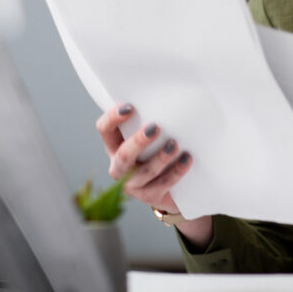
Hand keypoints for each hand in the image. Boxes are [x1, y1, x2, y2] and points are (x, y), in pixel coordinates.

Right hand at [95, 103, 213, 248]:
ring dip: (160, 157)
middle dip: (138, 141)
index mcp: (115, 146)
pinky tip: (187, 160)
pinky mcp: (151, 197)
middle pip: (124, 155)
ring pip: (145, 172)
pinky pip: (163, 184)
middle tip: (155, 127)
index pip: (105, 130)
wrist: (173, 190)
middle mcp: (120, 167)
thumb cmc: (160, 153)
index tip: (130, 107)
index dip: (113, 118)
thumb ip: (151, 122)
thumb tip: (170, 95)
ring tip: (174, 145)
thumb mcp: (151, 138)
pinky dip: (176, 171)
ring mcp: (134, 185)